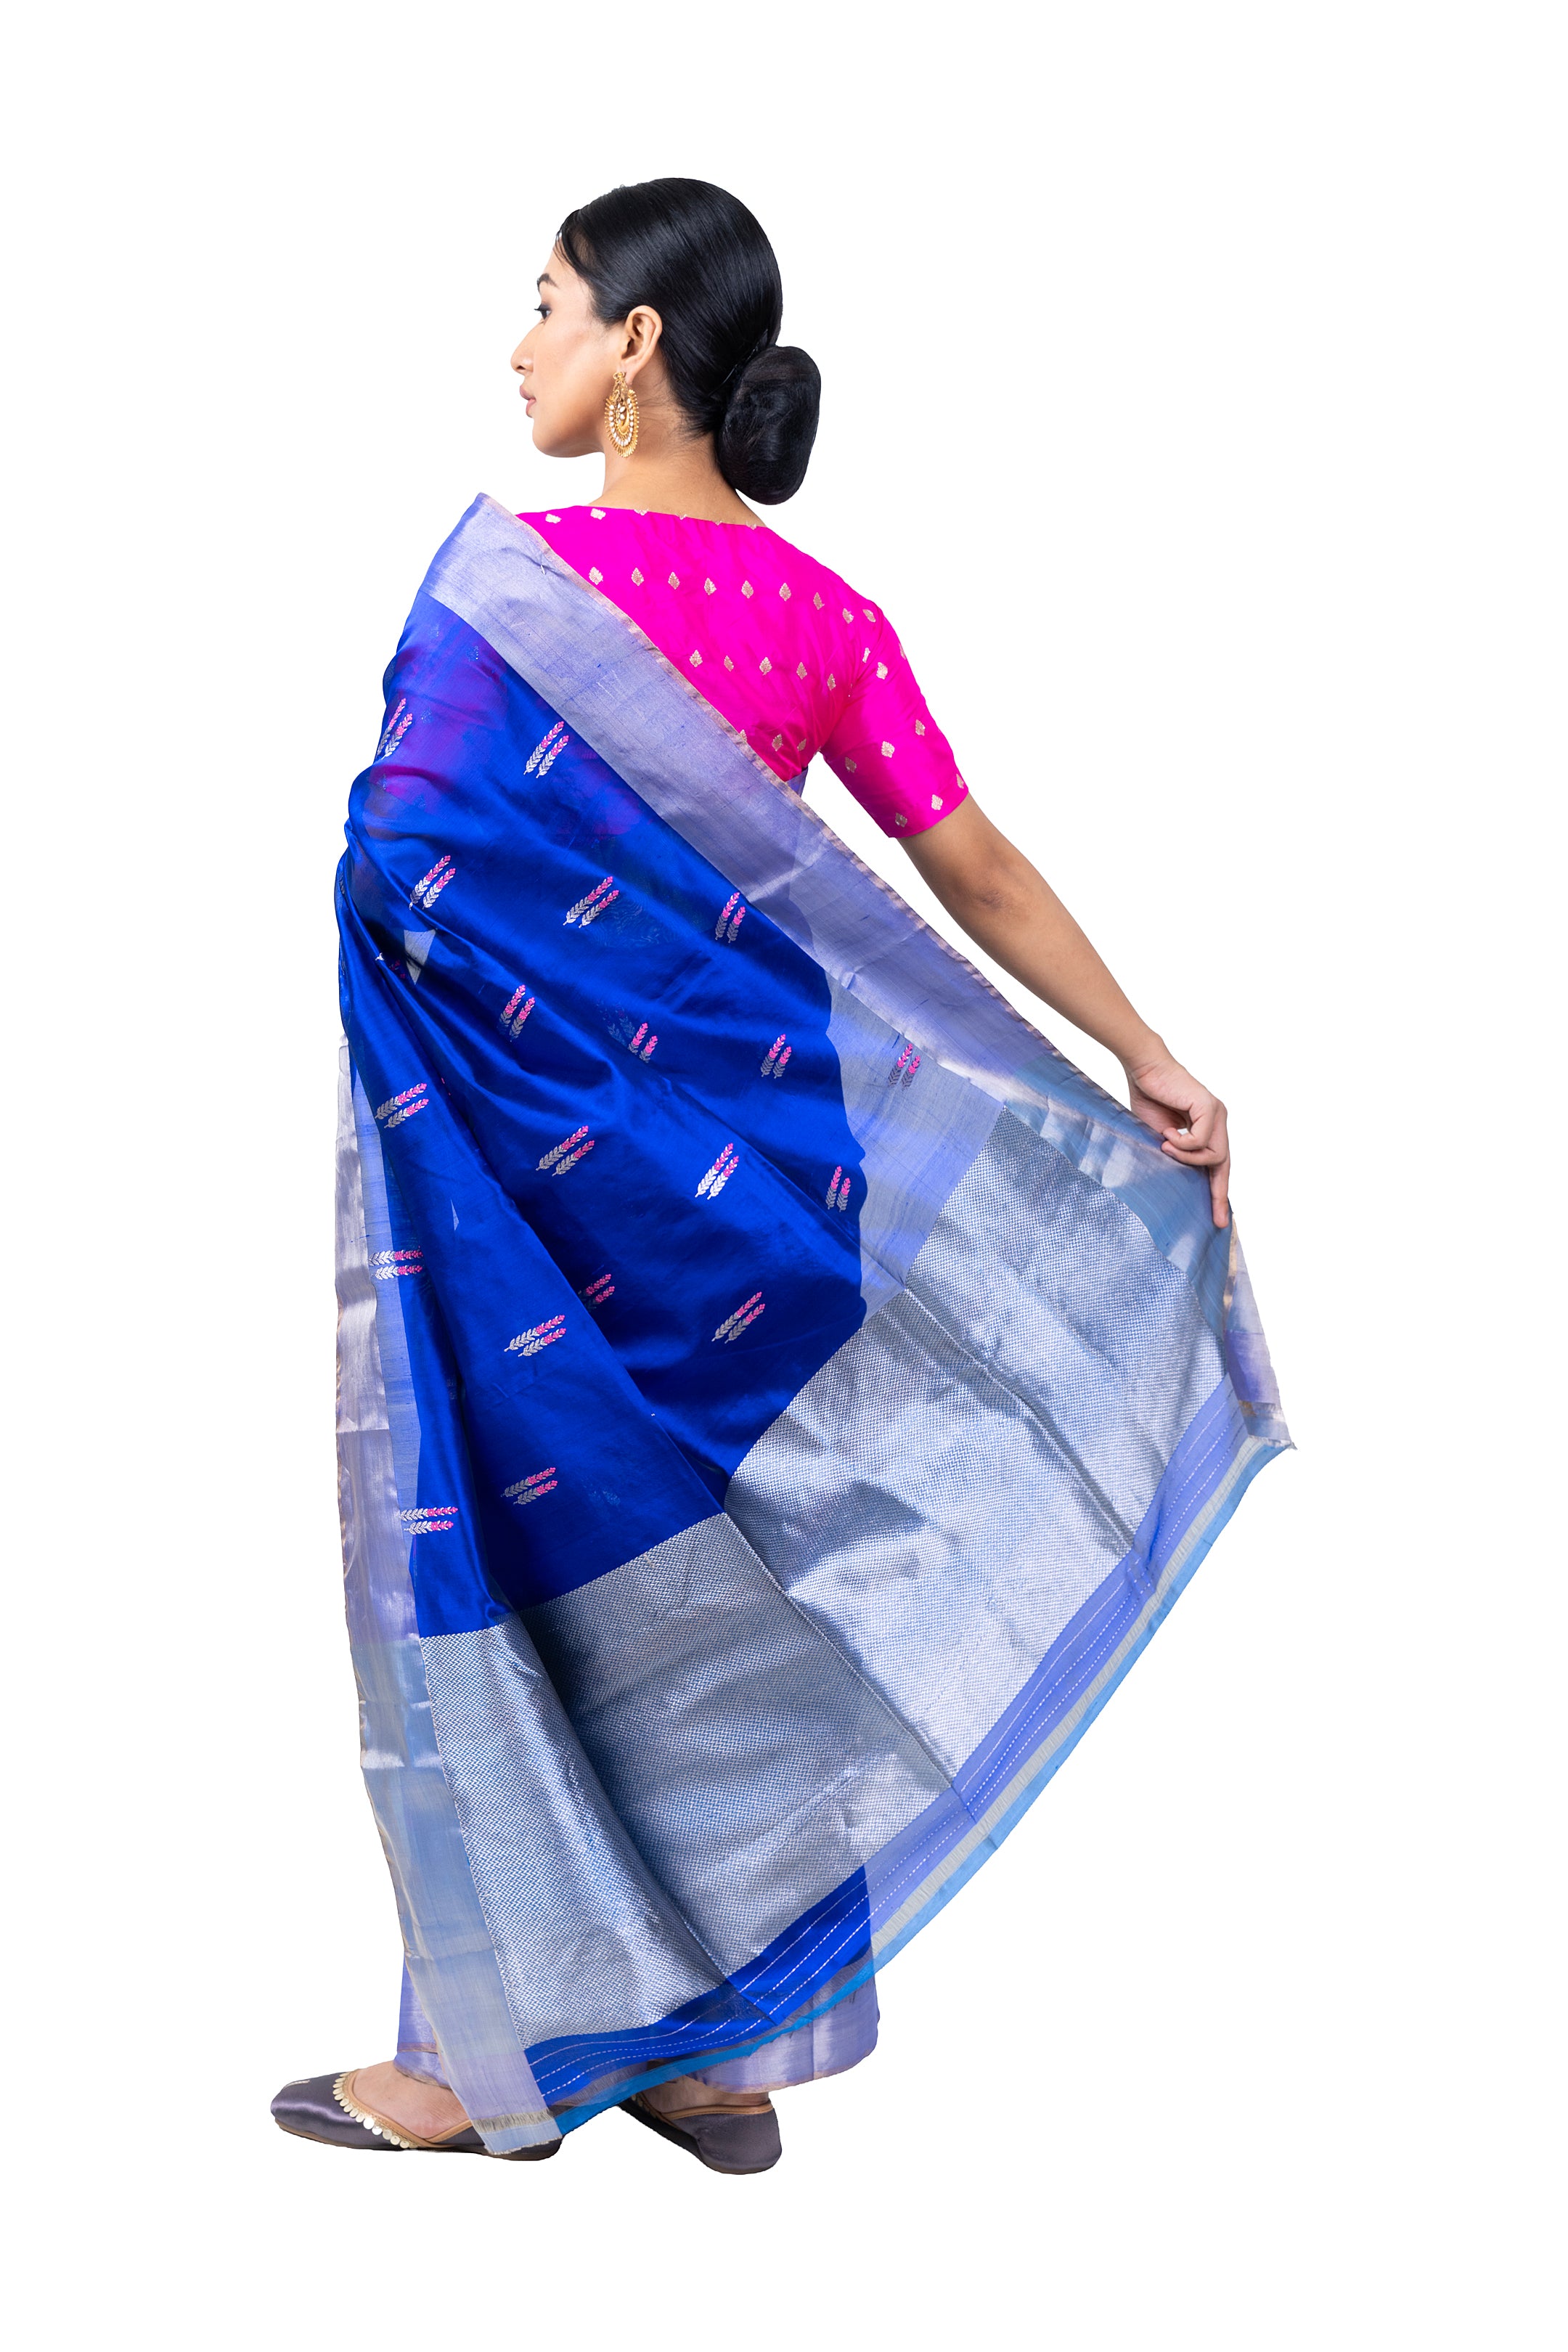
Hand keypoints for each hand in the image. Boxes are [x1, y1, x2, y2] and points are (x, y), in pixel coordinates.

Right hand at [1123, 1051, 1230, 1228]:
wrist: (1144, 1068)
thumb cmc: (1149, 1097)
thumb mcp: (1162, 1135)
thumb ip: (1176, 1153)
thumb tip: (1180, 1179)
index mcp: (1208, 1126)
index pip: (1218, 1164)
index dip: (1218, 1191)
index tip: (1219, 1217)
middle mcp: (1218, 1120)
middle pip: (1224, 1164)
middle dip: (1219, 1193)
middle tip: (1216, 1218)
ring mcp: (1217, 1113)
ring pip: (1214, 1156)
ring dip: (1186, 1158)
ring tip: (1164, 1144)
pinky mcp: (1209, 1108)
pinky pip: (1201, 1142)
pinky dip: (1182, 1144)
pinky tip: (1167, 1133)